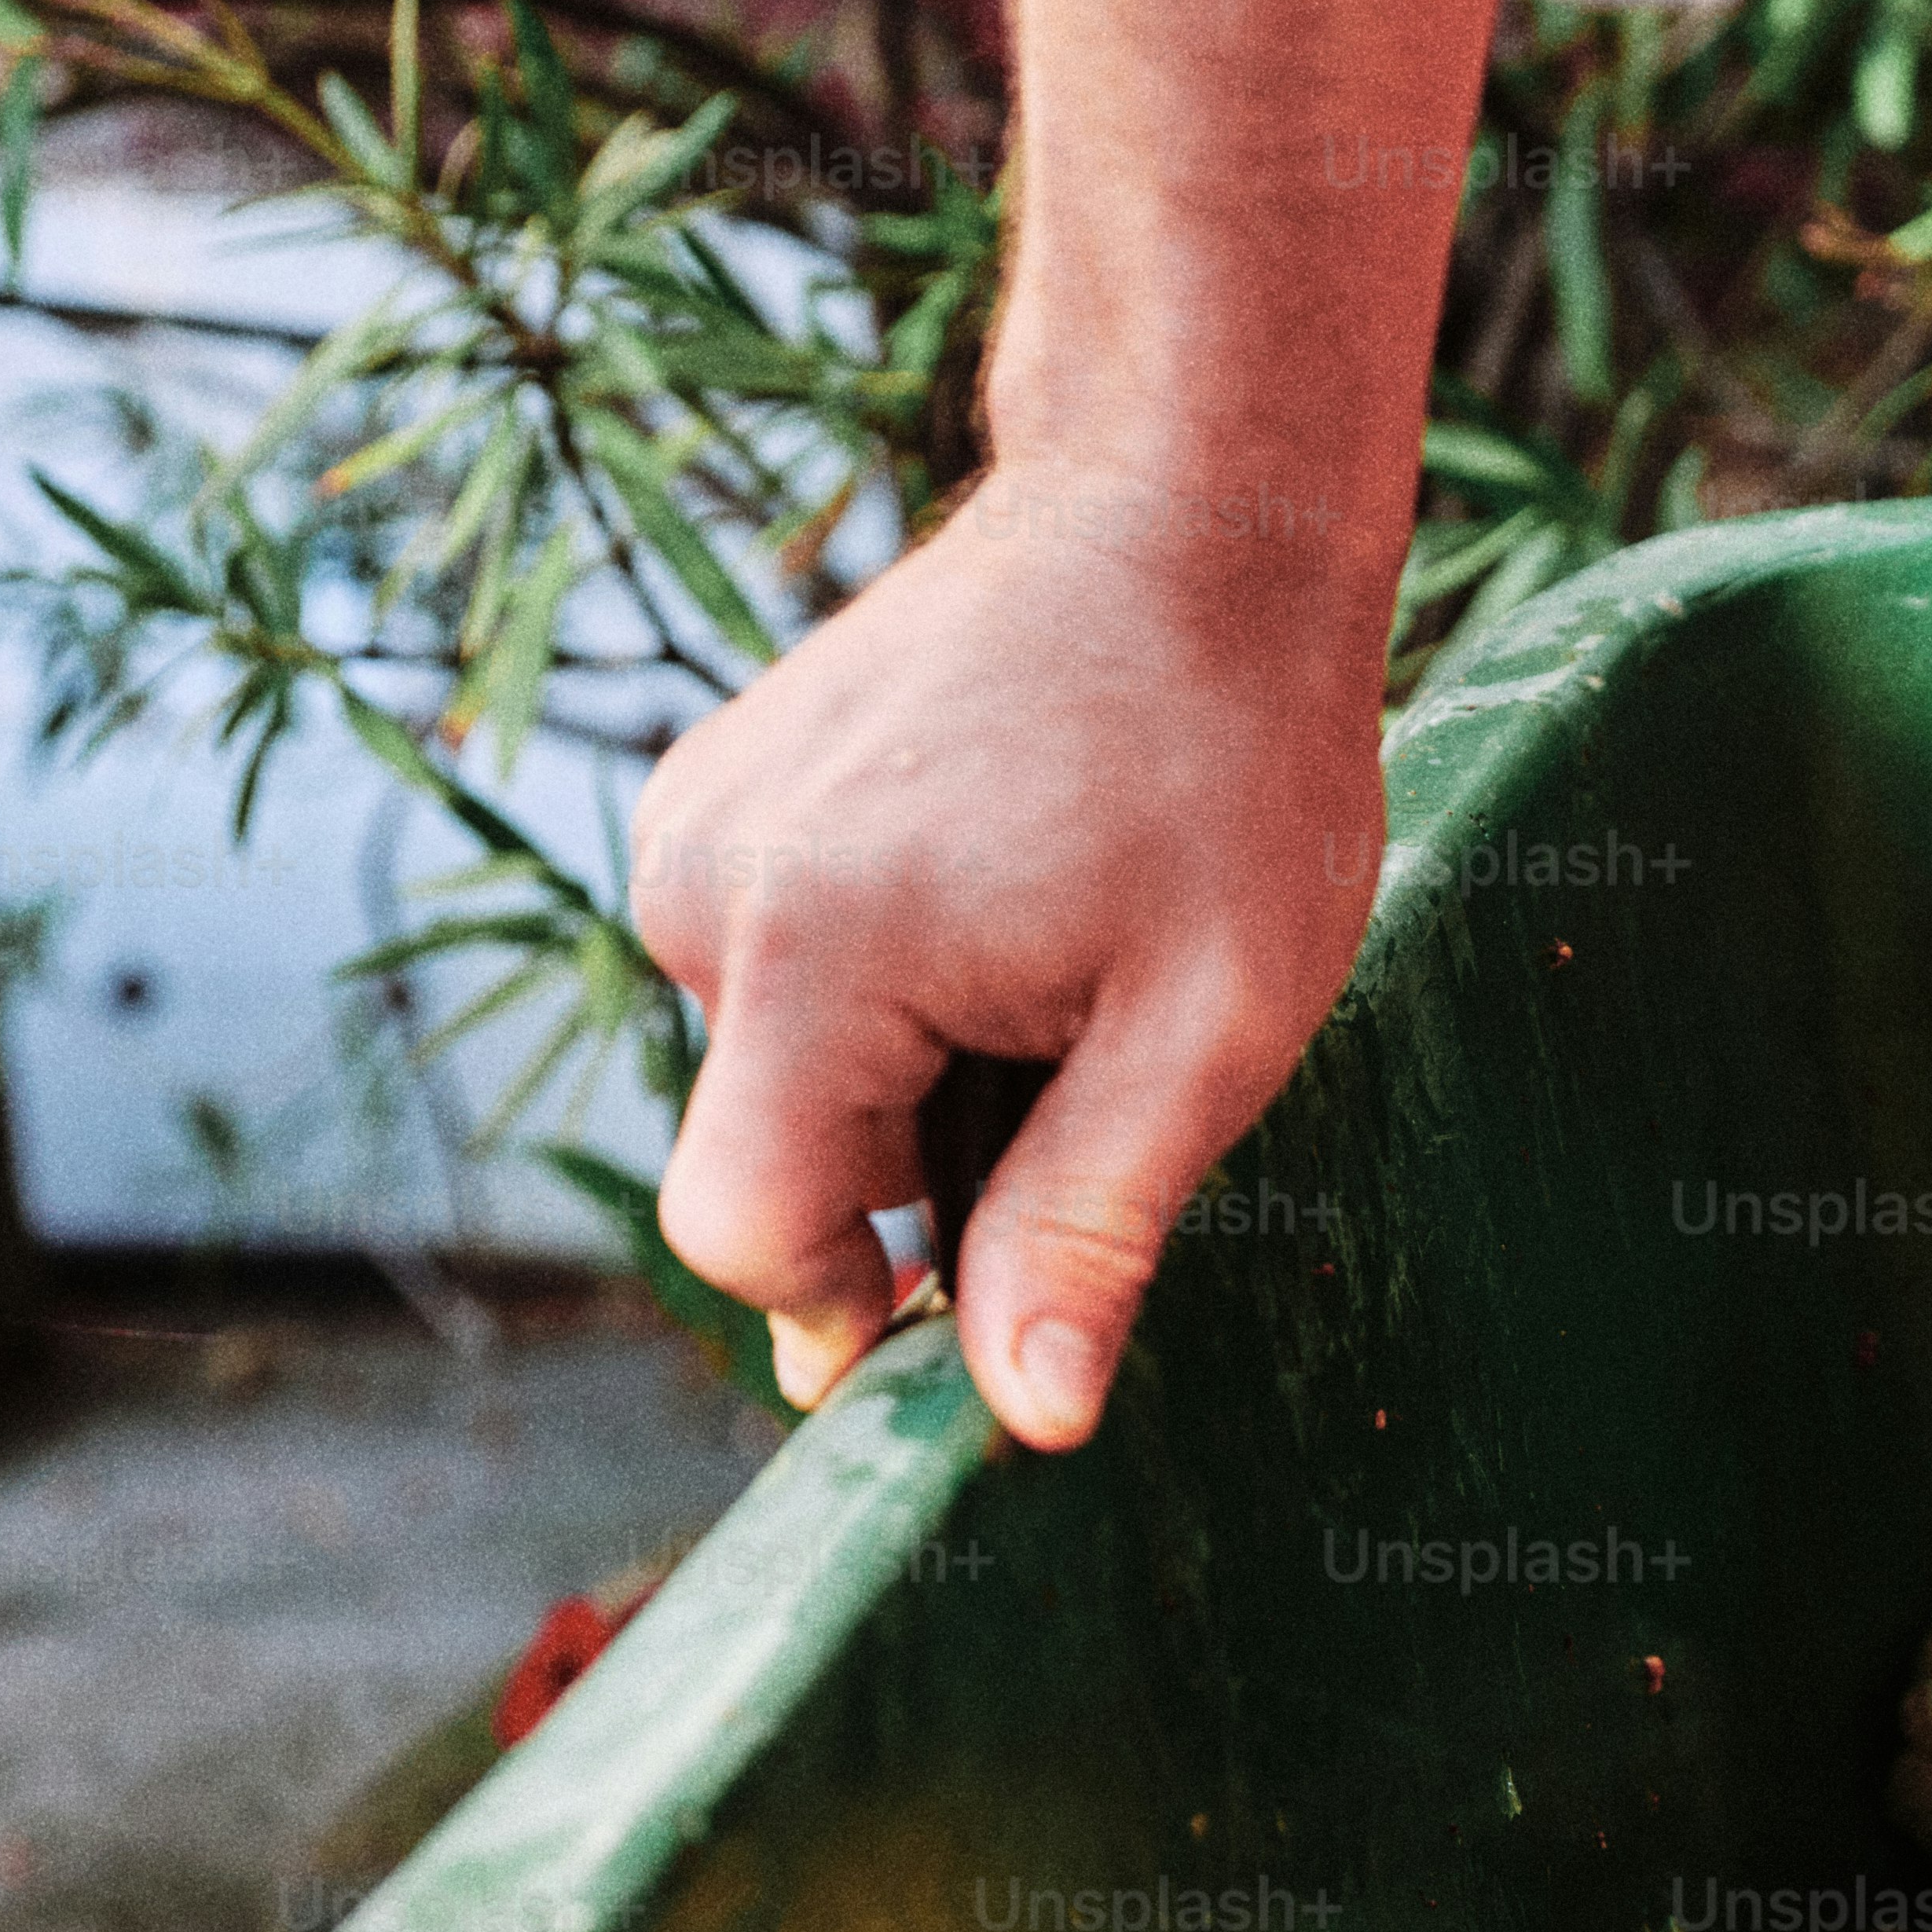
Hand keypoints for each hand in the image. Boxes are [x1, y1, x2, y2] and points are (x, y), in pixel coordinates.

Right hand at [623, 0, 1524, 1443]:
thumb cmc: (1235, 761)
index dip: (855, 1301)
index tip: (976, 1295)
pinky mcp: (713, 792)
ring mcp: (695, 826)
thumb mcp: (1215, 1024)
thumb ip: (1094, 1224)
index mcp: (811, 950)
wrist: (1186, 509)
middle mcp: (704, 885)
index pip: (744, 1230)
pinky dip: (888, 985)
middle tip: (1086, 1047)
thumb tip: (1021, 1423)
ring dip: (916, 1069)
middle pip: (776, 1155)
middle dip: (920, 1163)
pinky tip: (1004, 891)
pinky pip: (779, 973)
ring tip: (1059, 946)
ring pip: (782, 1069)